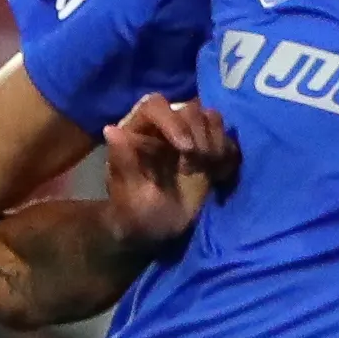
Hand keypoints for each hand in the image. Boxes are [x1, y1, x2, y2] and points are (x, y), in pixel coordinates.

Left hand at [100, 93, 236, 254]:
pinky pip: (227, 138)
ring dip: (215, 143)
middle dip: (198, 136)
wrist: (156, 232)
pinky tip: (219, 175)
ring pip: (211, 118)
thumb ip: (123, 161)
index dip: (173, 120)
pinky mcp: (208, 149)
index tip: (186, 148)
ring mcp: (189, 136)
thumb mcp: (129, 194)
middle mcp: (164, 127)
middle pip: (190, 109)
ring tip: (207, 169)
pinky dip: (228, 153)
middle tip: (194, 167)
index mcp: (139, 131)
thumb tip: (111, 130)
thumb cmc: (136, 214)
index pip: (155, 105)